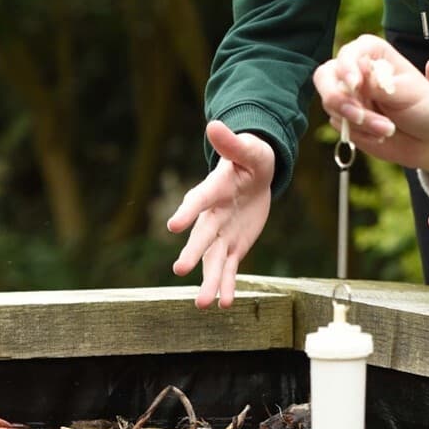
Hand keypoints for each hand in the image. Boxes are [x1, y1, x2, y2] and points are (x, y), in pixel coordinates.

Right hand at [167, 122, 275, 309]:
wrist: (254, 176)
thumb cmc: (250, 158)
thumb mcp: (248, 149)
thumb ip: (232, 142)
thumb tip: (214, 124)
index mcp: (213, 190)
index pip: (198, 200)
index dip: (187, 211)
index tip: (173, 225)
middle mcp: (212, 216)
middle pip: (201, 236)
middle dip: (192, 253)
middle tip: (179, 270)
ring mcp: (221, 234)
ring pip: (213, 261)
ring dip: (209, 282)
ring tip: (203, 304)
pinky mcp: (234, 246)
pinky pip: (229, 268)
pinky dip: (227, 286)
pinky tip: (224, 304)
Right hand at [313, 35, 428, 192]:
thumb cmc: (428, 108)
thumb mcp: (408, 92)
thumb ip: (379, 83)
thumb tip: (356, 75)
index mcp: (375, 55)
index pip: (349, 53)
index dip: (347, 67)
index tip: (356, 84)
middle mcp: (358, 72)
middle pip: (326, 76)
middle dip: (339, 98)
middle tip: (358, 116)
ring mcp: (351, 96)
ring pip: (333, 106)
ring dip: (358, 121)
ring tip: (387, 129)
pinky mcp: (348, 119)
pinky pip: (339, 125)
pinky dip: (359, 133)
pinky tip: (382, 136)